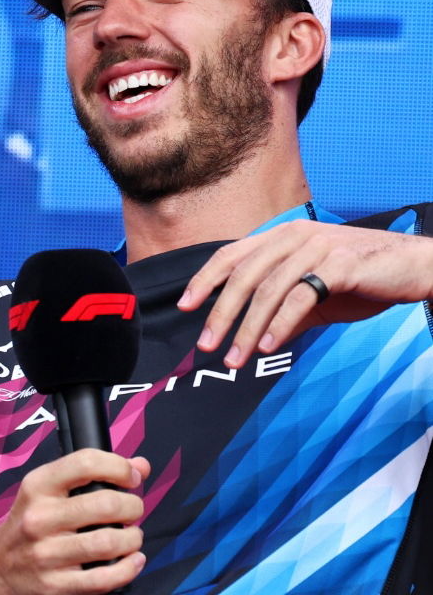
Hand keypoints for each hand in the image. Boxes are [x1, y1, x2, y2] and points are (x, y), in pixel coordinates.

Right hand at [0, 450, 149, 594]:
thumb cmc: (31, 527)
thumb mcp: (49, 493)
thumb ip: (95, 476)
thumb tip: (140, 465)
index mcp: (37, 487)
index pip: (86, 463)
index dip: (119, 468)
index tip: (131, 478)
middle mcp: (38, 518)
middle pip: (106, 504)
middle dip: (133, 507)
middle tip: (132, 512)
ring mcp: (45, 554)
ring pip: (109, 542)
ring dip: (132, 539)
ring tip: (130, 538)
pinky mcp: (55, 585)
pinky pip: (105, 578)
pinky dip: (128, 569)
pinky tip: (130, 561)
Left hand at [179, 220, 432, 366]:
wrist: (416, 268)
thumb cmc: (363, 278)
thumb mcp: (315, 295)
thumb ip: (283, 311)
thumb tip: (256, 338)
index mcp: (281, 236)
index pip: (231, 256)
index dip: (205, 280)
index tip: (184, 306)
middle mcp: (294, 235)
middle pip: (243, 276)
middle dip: (220, 314)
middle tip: (207, 346)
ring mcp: (317, 246)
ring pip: (269, 290)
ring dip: (248, 329)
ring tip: (237, 359)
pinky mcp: (341, 263)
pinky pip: (301, 297)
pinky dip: (281, 324)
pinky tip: (269, 346)